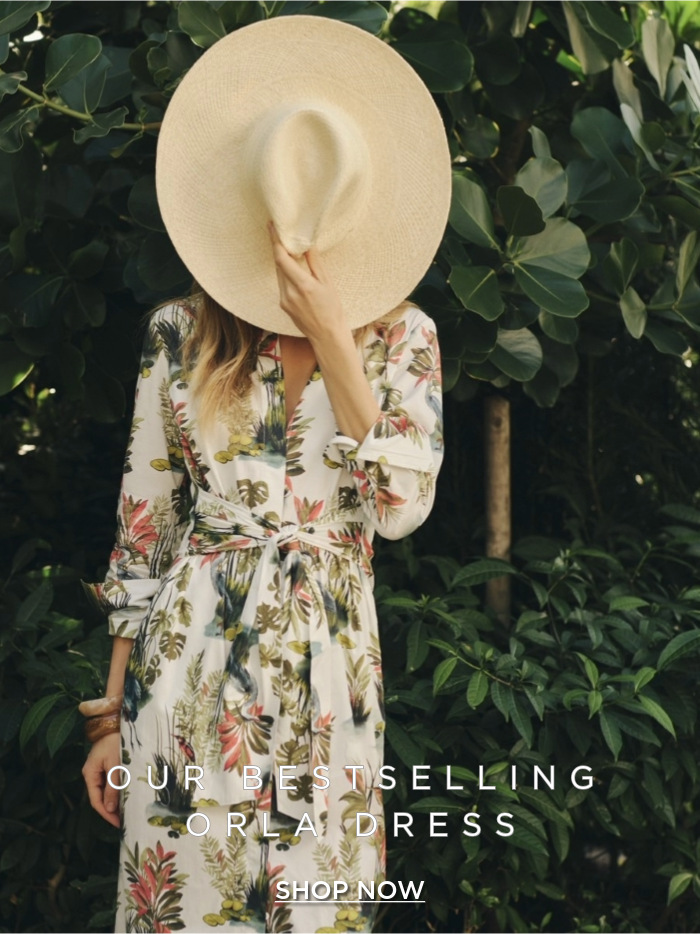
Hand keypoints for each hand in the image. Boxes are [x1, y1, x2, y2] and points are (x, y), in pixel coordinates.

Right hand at [82, 732, 121, 827]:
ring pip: (106, 790)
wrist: (117, 721)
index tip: (119, 824)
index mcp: (90, 773)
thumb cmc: (116, 741)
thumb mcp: (116, 765)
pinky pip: (111, 782)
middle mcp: (92, 773)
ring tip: (128, 811)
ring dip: (116, 801)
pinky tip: (128, 796)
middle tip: (126, 821)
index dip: (107, 814)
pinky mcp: (107, 764)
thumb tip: (110, 809)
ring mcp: (99, 768)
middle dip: (112, 810)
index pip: (96, 800)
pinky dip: (118, 790)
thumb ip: (113, 787)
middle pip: (100, 797)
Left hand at [267, 221, 346, 343]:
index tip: (271, 226)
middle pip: (278, 264)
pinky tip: (293, 270)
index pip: (282, 259)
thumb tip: (306, 244)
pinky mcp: (283, 305)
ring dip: (282, 261)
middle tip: (279, 232)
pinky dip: (286, 274)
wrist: (327, 335)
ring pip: (279, 274)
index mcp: (302, 285)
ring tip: (289, 249)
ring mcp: (284, 300)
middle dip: (278, 248)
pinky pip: (282, 284)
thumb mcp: (327, 283)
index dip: (275, 241)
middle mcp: (289, 293)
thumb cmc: (332, 309)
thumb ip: (314, 263)